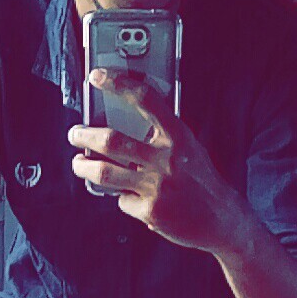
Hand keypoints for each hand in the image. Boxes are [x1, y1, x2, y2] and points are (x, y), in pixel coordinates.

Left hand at [68, 69, 241, 253]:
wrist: (221, 220)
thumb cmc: (199, 180)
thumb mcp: (188, 148)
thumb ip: (161, 136)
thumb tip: (121, 124)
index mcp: (178, 136)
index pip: (146, 100)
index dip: (119, 84)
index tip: (98, 76)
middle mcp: (167, 159)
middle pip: (112, 140)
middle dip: (84, 136)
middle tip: (75, 134)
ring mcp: (157, 186)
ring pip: (105, 172)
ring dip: (83, 167)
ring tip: (78, 164)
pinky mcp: (150, 211)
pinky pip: (121, 200)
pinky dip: (121, 197)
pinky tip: (130, 197)